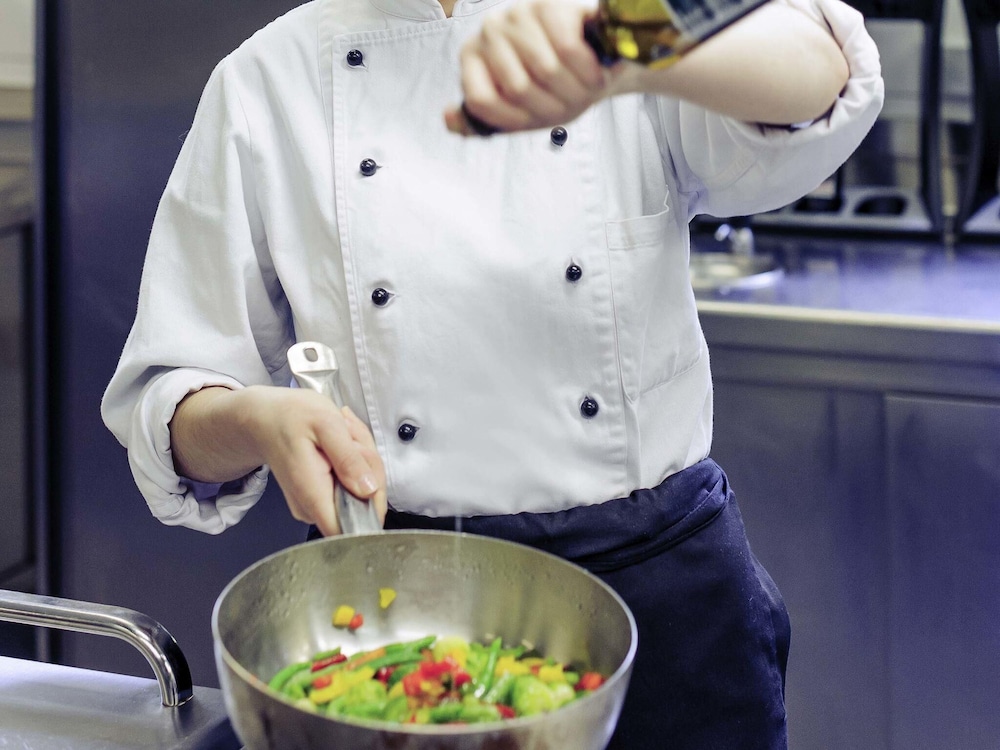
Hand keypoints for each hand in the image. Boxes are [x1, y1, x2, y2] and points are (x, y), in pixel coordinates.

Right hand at [247, 388, 387, 535]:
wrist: (266, 418)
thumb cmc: (291, 417)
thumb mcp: (326, 424)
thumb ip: (348, 459)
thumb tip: (368, 490)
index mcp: (312, 494)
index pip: (351, 528)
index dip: (373, 503)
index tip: (366, 470)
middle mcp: (313, 508)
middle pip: (365, 503)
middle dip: (368, 466)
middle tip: (350, 438)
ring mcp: (317, 504)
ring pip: (363, 490)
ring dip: (362, 460)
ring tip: (342, 436)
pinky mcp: (323, 497)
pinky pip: (355, 484)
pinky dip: (355, 462)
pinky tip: (340, 444)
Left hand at [445, 0, 608, 134]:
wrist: (598, 60)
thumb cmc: (553, 89)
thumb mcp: (518, 113)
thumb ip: (482, 122)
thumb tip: (448, 118)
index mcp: (473, 58)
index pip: (481, 100)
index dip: (514, 119)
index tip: (538, 120)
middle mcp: (490, 32)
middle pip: (518, 89)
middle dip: (554, 107)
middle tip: (574, 105)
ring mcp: (517, 14)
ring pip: (545, 70)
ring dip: (575, 90)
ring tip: (588, 91)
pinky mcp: (549, 5)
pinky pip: (567, 49)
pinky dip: (587, 70)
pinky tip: (595, 73)